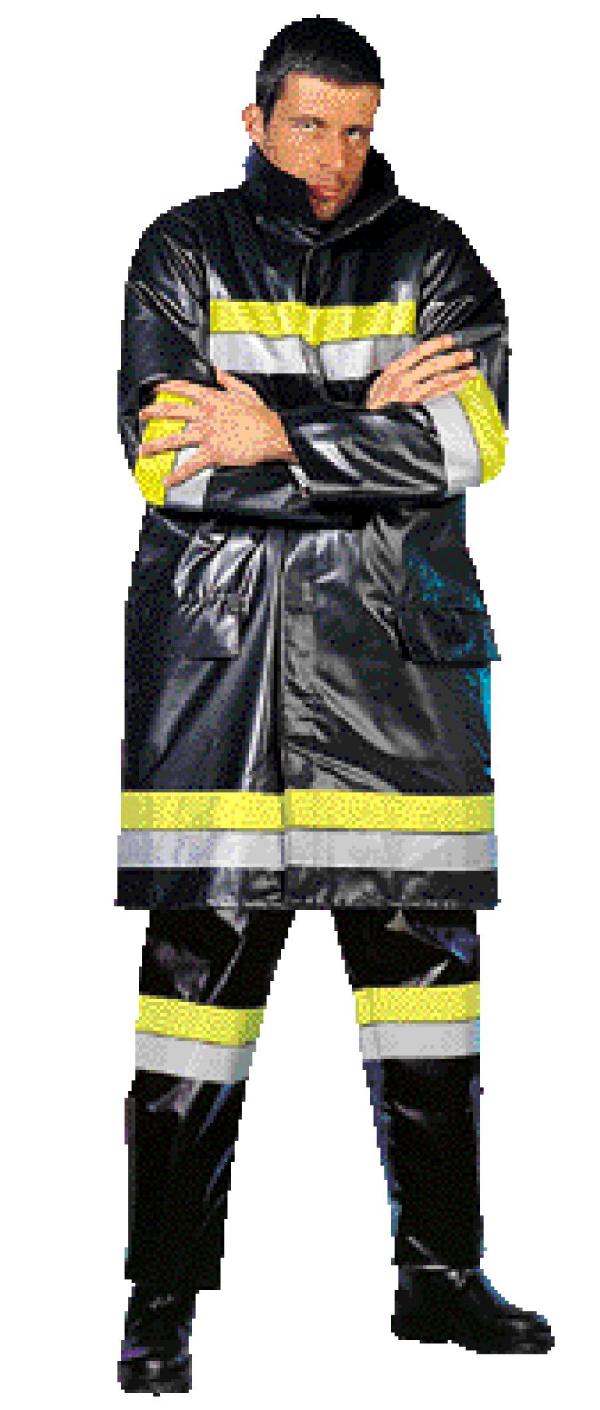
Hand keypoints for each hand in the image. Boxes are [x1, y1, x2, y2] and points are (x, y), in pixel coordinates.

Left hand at [138, 369, 292, 486]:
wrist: (272, 434)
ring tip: (144, 449)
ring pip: (175, 439)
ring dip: (157, 444)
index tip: (157, 388)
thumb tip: (218, 371)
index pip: (185, 389)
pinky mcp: (212, 452)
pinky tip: (168, 480)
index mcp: (213, 398)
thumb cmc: (261, 416)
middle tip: (142, 416)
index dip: (169, 387)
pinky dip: (178, 474)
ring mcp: (207, 434)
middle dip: (154, 413)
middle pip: (173, 412)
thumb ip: (228, 380)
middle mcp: (206, 415)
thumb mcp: (245, 391)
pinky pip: (191, 464)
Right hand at [366, 334, 477, 410]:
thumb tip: (422, 360)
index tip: (449, 340)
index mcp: (395, 368)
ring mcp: (408, 392)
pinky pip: (435, 395)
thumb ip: (403, 370)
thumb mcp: (384, 379)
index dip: (436, 344)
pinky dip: (448, 389)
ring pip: (437, 380)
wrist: (368, 418)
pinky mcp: (413, 405)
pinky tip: (459, 384)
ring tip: (469, 371)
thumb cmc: (376, 400)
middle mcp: (403, 378)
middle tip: (466, 355)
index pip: (418, 352)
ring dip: (456, 375)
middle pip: (432, 365)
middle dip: (452, 359)